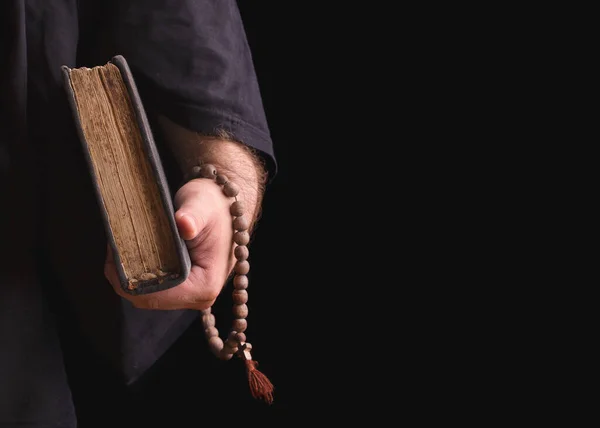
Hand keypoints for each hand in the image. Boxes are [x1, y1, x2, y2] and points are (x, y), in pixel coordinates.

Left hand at [104, 178, 235, 309]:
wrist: (224, 206)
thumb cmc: (214, 204)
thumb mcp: (203, 204)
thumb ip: (194, 215)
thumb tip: (185, 224)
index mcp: (205, 285)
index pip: (156, 296)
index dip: (130, 278)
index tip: (115, 251)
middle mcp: (199, 297)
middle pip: (147, 299)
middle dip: (125, 276)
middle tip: (114, 245)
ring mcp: (191, 295)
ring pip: (146, 296)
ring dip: (129, 274)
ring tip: (121, 247)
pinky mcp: (183, 288)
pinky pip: (152, 288)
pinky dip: (138, 273)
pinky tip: (131, 252)